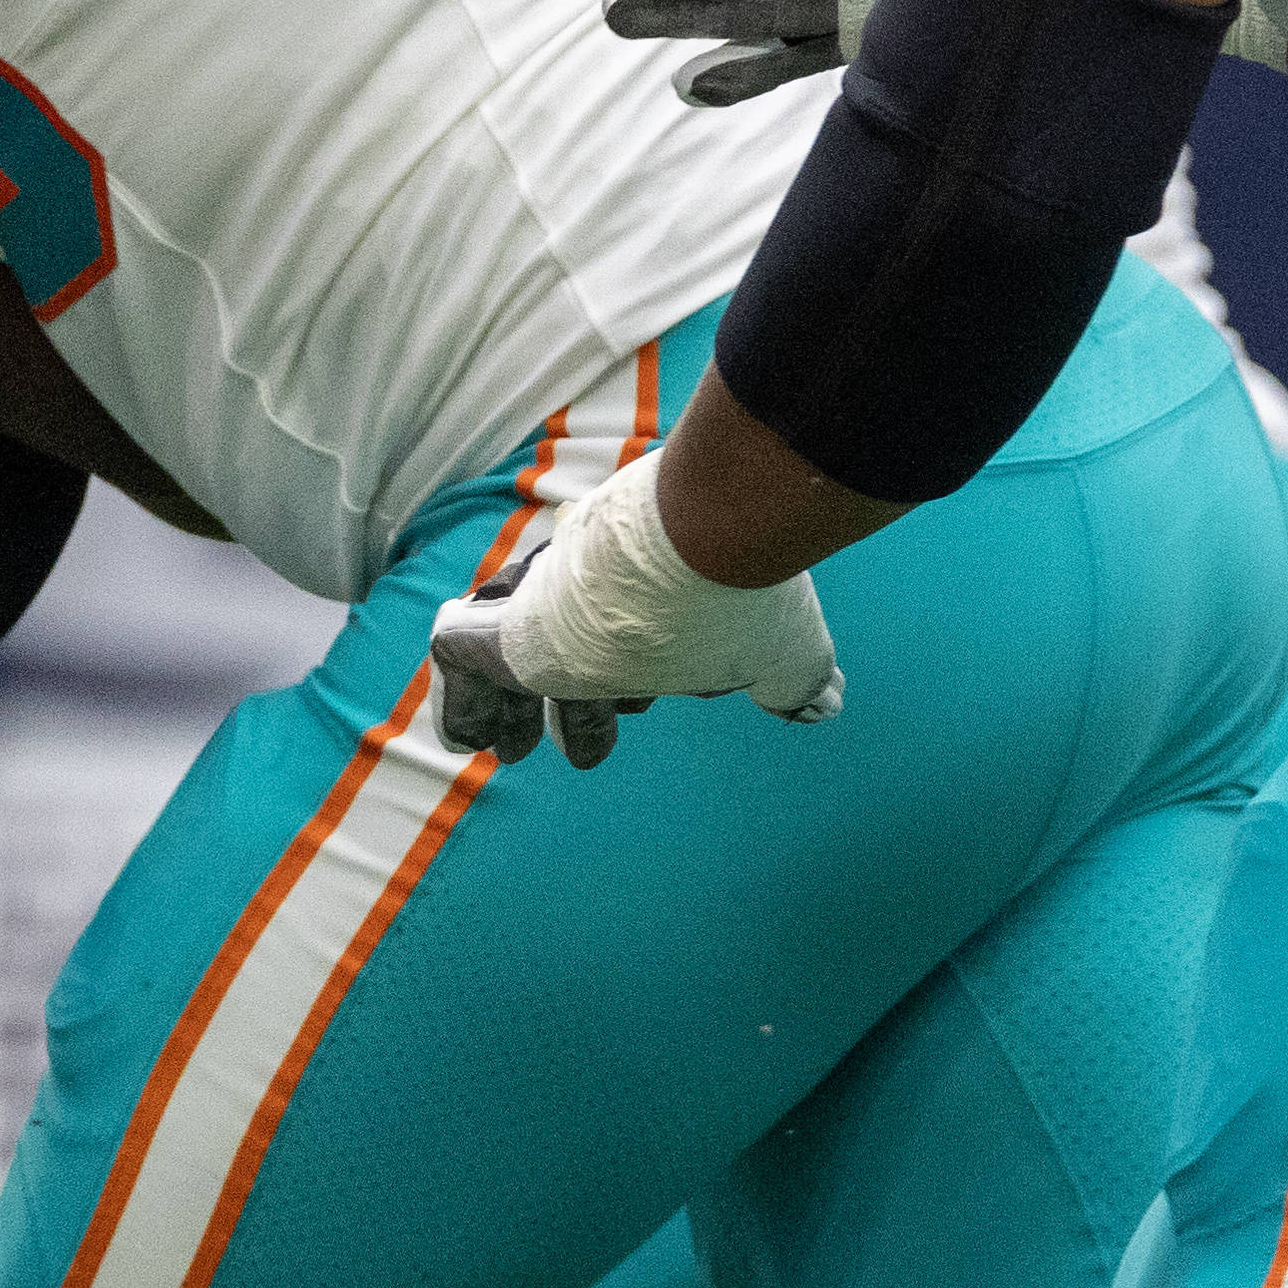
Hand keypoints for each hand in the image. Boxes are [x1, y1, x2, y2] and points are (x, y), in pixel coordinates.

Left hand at [426, 449, 843, 765]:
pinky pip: (466, 659)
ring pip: (513, 658)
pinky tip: (466, 736)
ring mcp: (557, 606)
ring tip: (505, 753)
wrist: (717, 535)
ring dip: (509, 711)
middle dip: (572, 704)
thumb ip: (796, 683)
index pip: (631, 644)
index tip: (636, 712)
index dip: (628, 685)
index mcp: (659, 607)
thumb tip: (823, 703)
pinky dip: (464, 701)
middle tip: (574, 752)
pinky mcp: (517, 627)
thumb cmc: (753, 591)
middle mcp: (605, 597)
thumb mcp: (786, 651)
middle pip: (572, 652)